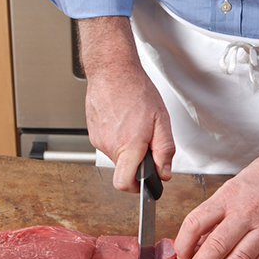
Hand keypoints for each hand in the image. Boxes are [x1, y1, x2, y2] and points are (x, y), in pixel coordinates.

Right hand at [78, 16, 174, 191]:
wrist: (112, 70)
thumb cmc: (137, 91)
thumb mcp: (161, 121)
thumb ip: (165, 151)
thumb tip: (165, 173)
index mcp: (128, 146)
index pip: (124, 184)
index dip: (136, 188)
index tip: (145, 183)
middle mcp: (109, 146)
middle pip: (124, 169)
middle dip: (137, 162)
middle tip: (147, 141)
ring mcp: (98, 140)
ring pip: (117, 156)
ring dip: (128, 149)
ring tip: (135, 126)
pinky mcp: (93, 133)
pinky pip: (109, 145)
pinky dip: (118, 139)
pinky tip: (124, 121)